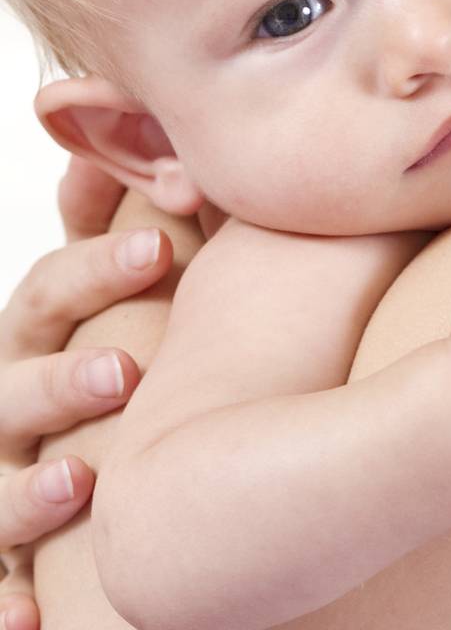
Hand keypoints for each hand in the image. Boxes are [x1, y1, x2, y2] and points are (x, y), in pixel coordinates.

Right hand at [0, 153, 172, 629]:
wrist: (119, 455)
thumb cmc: (127, 348)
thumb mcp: (121, 283)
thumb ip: (135, 217)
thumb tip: (153, 142)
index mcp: (41, 334)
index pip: (49, 292)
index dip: (96, 268)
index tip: (162, 248)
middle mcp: (13, 403)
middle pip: (15, 387)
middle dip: (63, 378)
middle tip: (126, 371)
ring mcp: (9, 476)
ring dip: (30, 489)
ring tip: (84, 479)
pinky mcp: (11, 557)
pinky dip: (6, 603)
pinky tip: (29, 620)